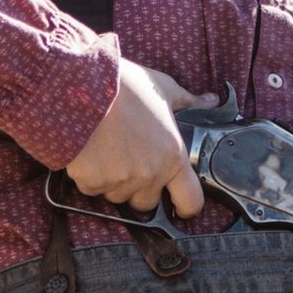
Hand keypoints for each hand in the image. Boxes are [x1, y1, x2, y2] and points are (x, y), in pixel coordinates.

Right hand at [65, 60, 214, 215]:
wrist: (81, 86)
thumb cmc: (125, 86)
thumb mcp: (163, 88)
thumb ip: (188, 101)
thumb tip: (210, 101)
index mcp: (173, 156)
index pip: (191, 201)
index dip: (186, 206)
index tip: (178, 203)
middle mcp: (150, 174)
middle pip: (147, 202)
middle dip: (139, 188)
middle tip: (129, 160)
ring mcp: (119, 181)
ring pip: (117, 196)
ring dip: (114, 182)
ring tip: (107, 150)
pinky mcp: (91, 183)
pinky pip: (92, 189)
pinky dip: (89, 177)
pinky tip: (89, 152)